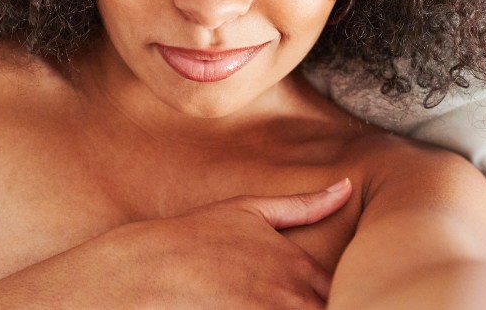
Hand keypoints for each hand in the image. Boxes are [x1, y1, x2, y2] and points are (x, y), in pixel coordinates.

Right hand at [85, 179, 351, 309]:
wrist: (137, 273)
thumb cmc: (191, 239)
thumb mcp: (247, 211)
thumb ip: (302, 205)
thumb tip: (348, 187)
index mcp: (298, 267)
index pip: (338, 295)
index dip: (326, 300)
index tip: (303, 298)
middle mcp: (290, 297)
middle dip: (313, 308)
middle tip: (273, 299)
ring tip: (255, 305)